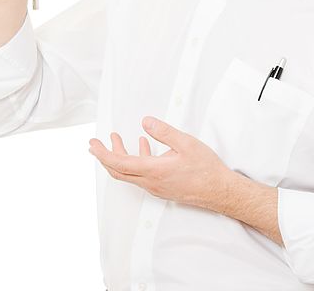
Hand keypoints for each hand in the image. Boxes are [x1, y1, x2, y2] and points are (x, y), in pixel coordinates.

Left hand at [88, 116, 231, 210]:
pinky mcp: (163, 188)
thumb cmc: (206, 169)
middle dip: (104, 156)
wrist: (220, 191)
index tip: (93, 143)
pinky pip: (142, 175)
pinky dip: (137, 160)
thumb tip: (145, 121)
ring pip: (130, 173)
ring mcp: (156, 187)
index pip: (118, 164)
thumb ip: (163, 132)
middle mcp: (151, 182)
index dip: (103, 153)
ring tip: (117, 140)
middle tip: (95, 144)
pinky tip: (144, 146)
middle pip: (118, 171)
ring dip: (121, 157)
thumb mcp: (186, 143)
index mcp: (154, 171)